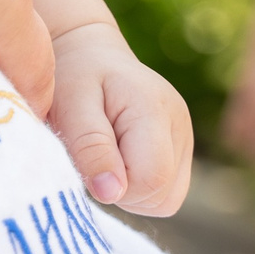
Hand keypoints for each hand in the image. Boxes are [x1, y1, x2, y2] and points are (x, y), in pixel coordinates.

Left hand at [49, 22, 193, 214]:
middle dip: (123, 190)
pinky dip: (140, 188)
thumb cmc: (72, 76)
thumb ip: (90, 147)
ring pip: (167, 199)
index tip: (89, 160)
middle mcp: (180, 123)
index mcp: (154, 109)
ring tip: (107, 154)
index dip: (116, 186)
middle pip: (163, 195)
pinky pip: (167, 193)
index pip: (151, 179)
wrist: (87, 54)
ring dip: (132, 191)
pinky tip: (120, 160)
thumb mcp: (69, 106)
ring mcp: (185, 136)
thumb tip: (111, 193)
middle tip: (95, 156)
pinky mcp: (181, 148)